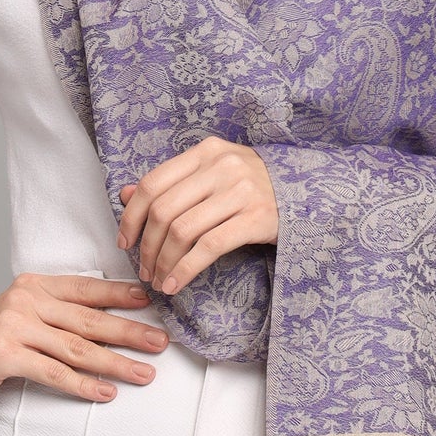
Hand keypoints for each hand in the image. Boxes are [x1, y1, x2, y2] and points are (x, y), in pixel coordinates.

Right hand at [0, 272, 168, 410]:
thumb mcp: (23, 315)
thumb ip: (57, 313)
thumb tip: (110, 322)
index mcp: (35, 285)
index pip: (87, 289)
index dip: (121, 296)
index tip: (153, 304)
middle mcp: (26, 300)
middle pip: (89, 319)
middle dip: (130, 333)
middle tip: (161, 344)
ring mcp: (14, 326)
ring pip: (77, 348)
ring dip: (115, 363)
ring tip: (144, 374)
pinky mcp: (6, 355)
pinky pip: (54, 372)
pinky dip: (83, 385)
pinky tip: (106, 393)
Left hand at [116, 135, 278, 294]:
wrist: (310, 193)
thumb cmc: (255, 187)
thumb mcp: (213, 174)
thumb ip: (171, 183)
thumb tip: (124, 195)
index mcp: (206, 151)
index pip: (152, 183)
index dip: (131, 216)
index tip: (125, 241)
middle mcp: (221, 166)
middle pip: (163, 210)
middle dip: (146, 246)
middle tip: (143, 269)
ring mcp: (241, 191)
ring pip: (182, 231)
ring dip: (163, 262)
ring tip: (158, 279)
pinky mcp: (256, 218)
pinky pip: (208, 247)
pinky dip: (185, 270)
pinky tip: (175, 284)